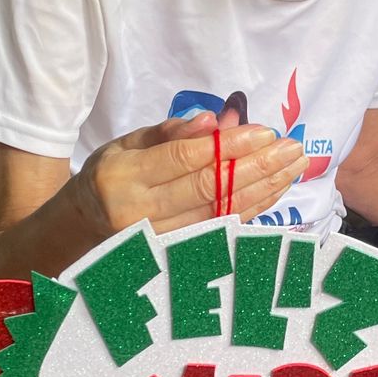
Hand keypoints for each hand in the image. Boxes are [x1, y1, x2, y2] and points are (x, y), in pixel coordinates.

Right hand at [73, 111, 303, 238]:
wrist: (83, 228)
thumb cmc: (109, 176)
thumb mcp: (125, 144)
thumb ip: (168, 133)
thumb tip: (214, 122)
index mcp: (124, 176)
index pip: (185, 159)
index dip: (228, 146)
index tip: (264, 132)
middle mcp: (140, 211)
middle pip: (209, 188)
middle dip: (256, 167)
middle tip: (292, 149)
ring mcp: (159, 239)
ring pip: (221, 211)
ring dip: (263, 189)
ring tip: (294, 167)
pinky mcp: (175, 254)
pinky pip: (222, 228)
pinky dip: (253, 208)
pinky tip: (276, 190)